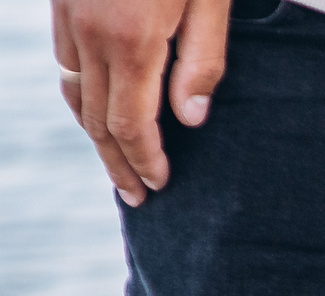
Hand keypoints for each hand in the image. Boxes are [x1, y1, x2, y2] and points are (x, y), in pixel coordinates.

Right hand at [54, 0, 229, 205]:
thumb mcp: (211, 2)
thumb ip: (203, 61)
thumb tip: (192, 120)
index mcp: (133, 40)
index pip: (131, 124)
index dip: (145, 160)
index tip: (161, 183)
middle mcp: (91, 33)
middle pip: (96, 119)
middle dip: (118, 163)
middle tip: (136, 197)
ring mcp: (69, 16)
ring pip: (74, 93)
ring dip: (95, 135)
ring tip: (116, 165)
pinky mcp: (62, 2)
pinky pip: (65, 62)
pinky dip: (80, 97)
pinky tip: (96, 112)